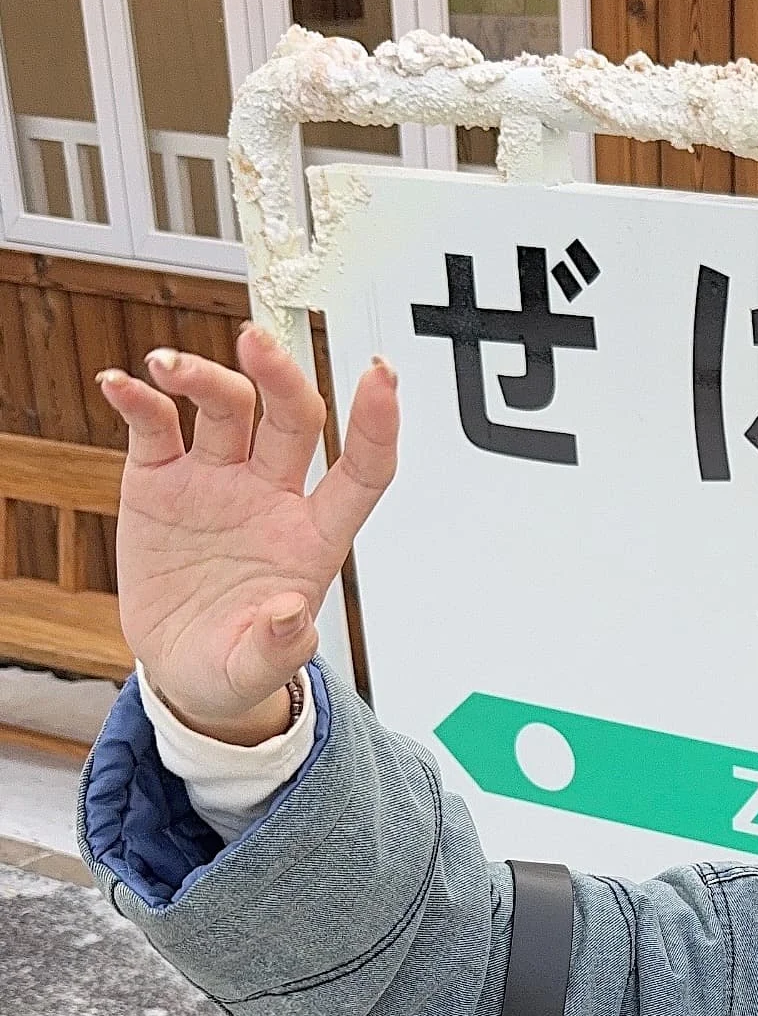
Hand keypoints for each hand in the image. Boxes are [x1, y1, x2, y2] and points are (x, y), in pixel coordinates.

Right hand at [97, 320, 399, 740]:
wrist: (179, 669)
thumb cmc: (232, 664)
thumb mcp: (252, 673)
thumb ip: (276, 648)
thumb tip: (290, 615)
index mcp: (312, 539)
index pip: (361, 471)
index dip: (376, 424)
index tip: (381, 375)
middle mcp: (271, 495)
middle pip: (291, 417)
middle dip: (280, 375)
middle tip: (254, 342)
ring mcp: (216, 481)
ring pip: (225, 407)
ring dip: (203, 377)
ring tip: (166, 367)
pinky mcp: (160, 480)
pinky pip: (155, 426)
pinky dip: (138, 399)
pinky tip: (120, 384)